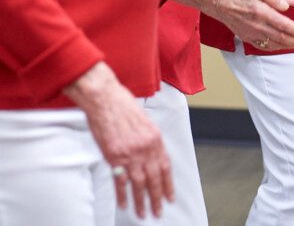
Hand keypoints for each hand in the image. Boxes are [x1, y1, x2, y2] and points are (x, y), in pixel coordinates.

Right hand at [64, 63, 172, 219]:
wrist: (104, 98)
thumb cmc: (122, 104)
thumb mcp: (144, 119)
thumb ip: (149, 138)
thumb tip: (151, 155)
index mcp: (155, 137)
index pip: (165, 166)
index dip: (168, 184)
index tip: (169, 197)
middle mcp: (145, 148)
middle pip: (154, 179)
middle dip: (157, 198)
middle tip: (158, 212)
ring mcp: (130, 154)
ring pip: (139, 184)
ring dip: (141, 202)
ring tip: (143, 214)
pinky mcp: (114, 157)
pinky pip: (120, 181)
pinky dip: (123, 195)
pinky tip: (125, 204)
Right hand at [211, 0, 293, 50]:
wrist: (219, 3)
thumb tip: (287, 6)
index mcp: (261, 12)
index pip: (283, 25)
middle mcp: (257, 26)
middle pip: (280, 37)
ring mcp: (251, 33)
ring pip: (272, 43)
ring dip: (286, 46)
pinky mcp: (246, 37)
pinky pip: (262, 46)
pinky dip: (273, 47)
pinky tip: (279, 46)